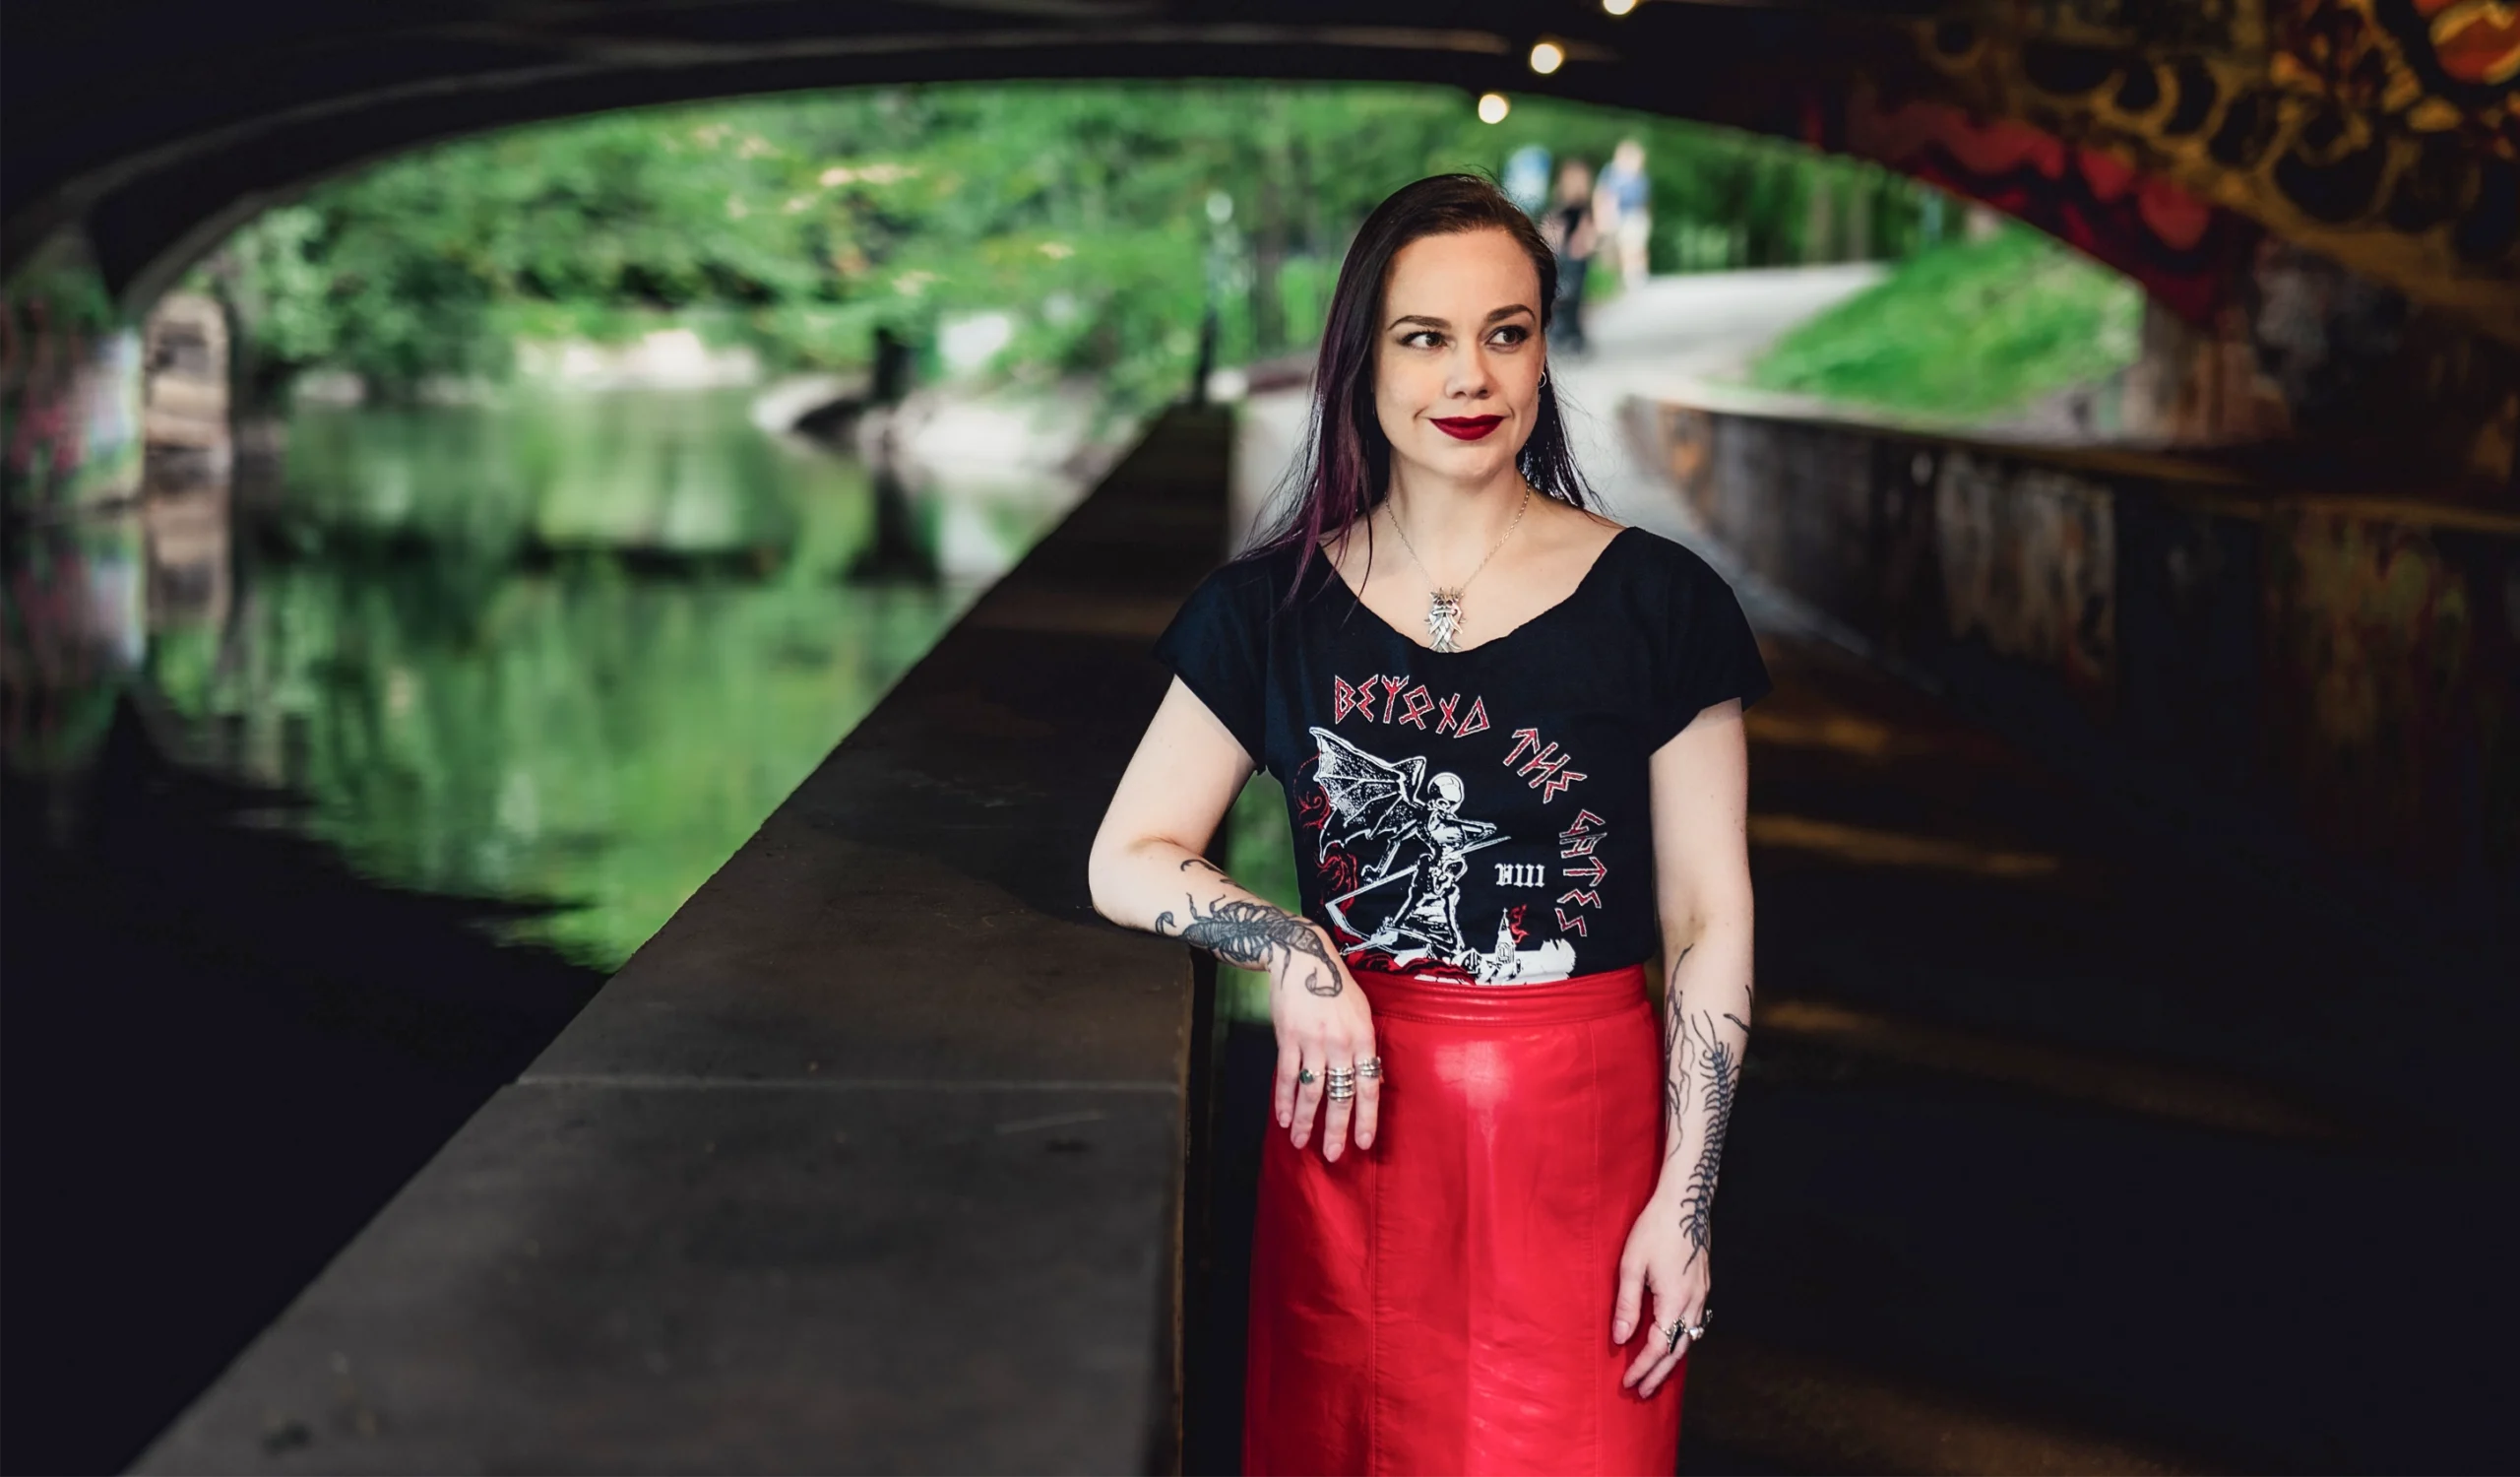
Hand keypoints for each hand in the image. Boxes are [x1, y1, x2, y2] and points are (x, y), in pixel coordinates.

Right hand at [1269, 925, 1378, 1161]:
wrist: (1303, 955)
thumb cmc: (1336, 985)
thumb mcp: (1361, 1012)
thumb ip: (1365, 1047)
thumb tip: (1373, 1081)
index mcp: (1363, 1038)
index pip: (1369, 1086)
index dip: (1366, 1118)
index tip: (1363, 1143)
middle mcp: (1340, 1043)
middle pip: (1340, 1095)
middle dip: (1335, 1129)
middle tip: (1333, 1155)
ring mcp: (1312, 1040)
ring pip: (1310, 1091)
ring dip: (1304, 1120)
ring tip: (1299, 1142)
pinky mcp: (1287, 1037)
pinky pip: (1285, 1075)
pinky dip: (1283, 1099)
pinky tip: (1281, 1118)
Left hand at [1610, 1189, 1707, 1396]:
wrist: (1685, 1201)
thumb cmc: (1655, 1228)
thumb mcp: (1631, 1265)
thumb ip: (1626, 1304)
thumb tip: (1620, 1337)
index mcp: (1674, 1300)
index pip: (1657, 1346)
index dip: (1642, 1368)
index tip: (1628, 1382)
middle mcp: (1693, 1302)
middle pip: (1677, 1350)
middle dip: (1659, 1373)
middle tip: (1641, 1391)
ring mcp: (1702, 1294)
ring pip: (1689, 1338)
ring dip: (1671, 1359)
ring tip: (1655, 1374)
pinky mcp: (1703, 1285)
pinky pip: (1695, 1323)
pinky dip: (1681, 1340)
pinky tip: (1670, 1341)